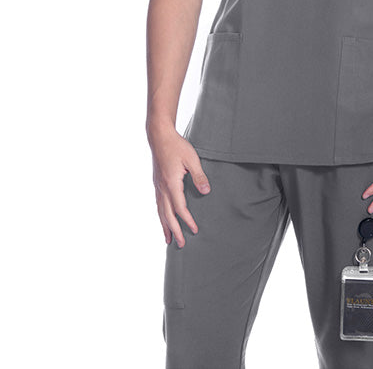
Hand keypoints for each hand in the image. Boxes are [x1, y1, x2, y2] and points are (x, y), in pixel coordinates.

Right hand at [149, 127, 210, 246]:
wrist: (159, 136)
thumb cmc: (177, 146)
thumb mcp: (192, 159)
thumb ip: (199, 176)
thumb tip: (206, 192)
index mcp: (172, 184)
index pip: (180, 208)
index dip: (187, 220)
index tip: (194, 230)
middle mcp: (162, 188)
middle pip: (168, 215)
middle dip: (175, 231)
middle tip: (181, 244)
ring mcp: (157, 186)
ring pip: (160, 211)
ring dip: (165, 226)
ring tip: (168, 239)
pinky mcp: (156, 183)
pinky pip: (158, 204)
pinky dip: (161, 216)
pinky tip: (163, 219)